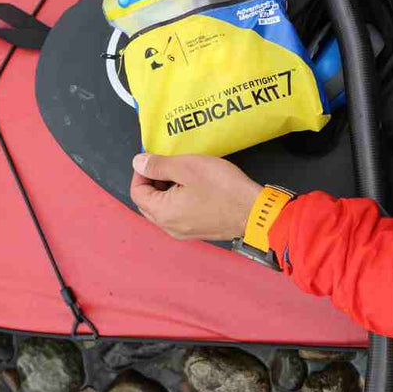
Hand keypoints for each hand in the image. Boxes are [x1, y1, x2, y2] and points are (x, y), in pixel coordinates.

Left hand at [130, 153, 261, 240]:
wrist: (255, 211)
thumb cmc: (223, 188)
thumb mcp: (187, 167)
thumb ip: (158, 166)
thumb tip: (137, 163)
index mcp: (162, 213)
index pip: (137, 192)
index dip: (141, 172)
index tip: (153, 158)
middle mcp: (169, 227)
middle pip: (147, 202)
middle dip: (152, 181)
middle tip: (167, 165)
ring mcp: (184, 232)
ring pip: (162, 209)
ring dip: (165, 190)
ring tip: (181, 174)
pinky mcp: (197, 231)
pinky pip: (177, 214)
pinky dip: (177, 199)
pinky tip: (192, 187)